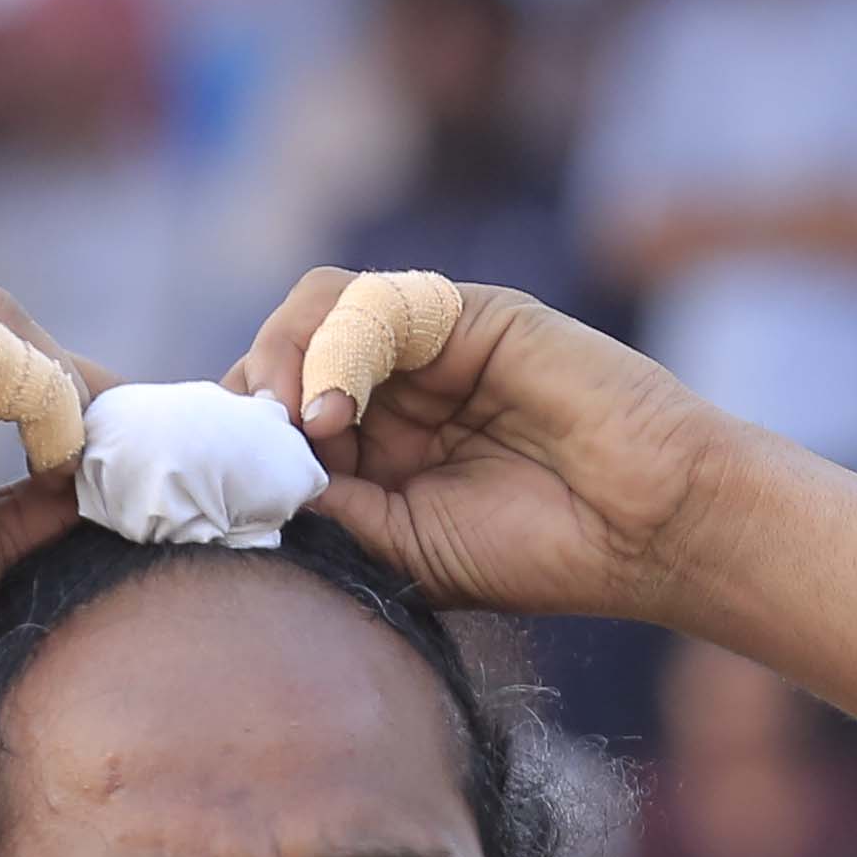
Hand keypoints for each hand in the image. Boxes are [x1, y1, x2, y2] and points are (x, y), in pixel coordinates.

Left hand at [223, 272, 743, 625]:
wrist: (649, 528)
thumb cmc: (543, 552)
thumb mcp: (403, 549)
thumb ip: (327, 508)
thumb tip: (239, 480)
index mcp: (377, 450)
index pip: (275, 415)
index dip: (231, 434)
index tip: (206, 483)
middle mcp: (395, 389)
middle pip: (280, 354)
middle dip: (243, 397)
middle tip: (237, 453)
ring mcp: (428, 346)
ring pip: (314, 311)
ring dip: (279, 362)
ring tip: (286, 427)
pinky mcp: (464, 313)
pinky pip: (370, 305)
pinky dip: (333, 350)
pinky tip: (333, 415)